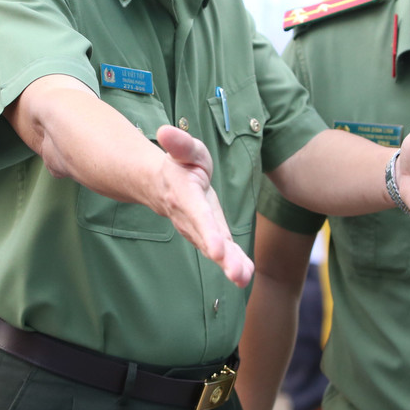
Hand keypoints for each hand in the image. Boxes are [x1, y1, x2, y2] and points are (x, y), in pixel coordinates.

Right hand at [153, 125, 253, 286]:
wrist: (163, 186)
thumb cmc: (180, 165)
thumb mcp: (184, 148)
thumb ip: (179, 142)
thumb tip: (165, 131)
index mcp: (185, 195)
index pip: (198, 215)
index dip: (208, 232)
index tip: (218, 249)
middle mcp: (189, 217)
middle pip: (206, 238)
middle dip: (221, 256)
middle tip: (236, 273)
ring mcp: (198, 230)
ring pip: (213, 249)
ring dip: (229, 265)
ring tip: (243, 278)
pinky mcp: (208, 236)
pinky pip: (220, 252)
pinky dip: (233, 263)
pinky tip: (246, 275)